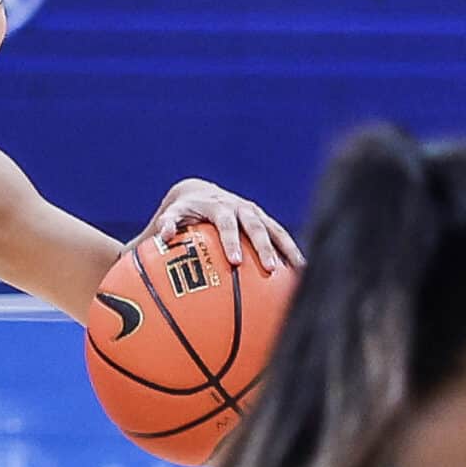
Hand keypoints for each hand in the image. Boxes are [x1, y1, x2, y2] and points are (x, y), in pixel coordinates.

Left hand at [144, 178, 302, 274]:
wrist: (201, 193)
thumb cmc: (184, 211)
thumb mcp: (173, 214)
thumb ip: (167, 223)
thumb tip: (163, 234)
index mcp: (219, 206)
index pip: (227, 223)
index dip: (232, 241)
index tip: (235, 261)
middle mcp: (241, 207)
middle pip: (256, 227)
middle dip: (264, 248)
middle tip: (270, 270)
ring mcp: (256, 214)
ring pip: (275, 230)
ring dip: (287, 249)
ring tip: (299, 271)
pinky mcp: (265, 221)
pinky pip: (281, 237)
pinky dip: (292, 252)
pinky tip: (302, 272)